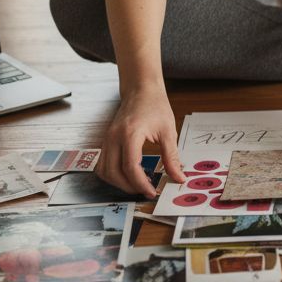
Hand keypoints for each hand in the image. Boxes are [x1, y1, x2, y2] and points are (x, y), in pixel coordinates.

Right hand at [96, 83, 184, 197]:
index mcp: (130, 134)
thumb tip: (178, 177)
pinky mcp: (106, 141)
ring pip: (104, 171)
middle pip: (113, 172)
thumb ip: (172, 157)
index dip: (141, 184)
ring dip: (118, 183)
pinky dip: (113, 174)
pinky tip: (127, 175)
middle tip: (146, 190)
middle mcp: (114, 137)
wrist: (141, 89)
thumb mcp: (168, 131)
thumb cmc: (155, 106)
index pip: (130, 167)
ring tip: (137, 185)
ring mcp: (107, 139)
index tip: (152, 192)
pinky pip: (103, 164)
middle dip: (129, 187)